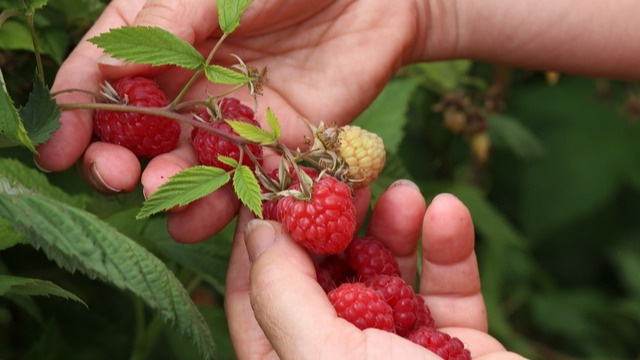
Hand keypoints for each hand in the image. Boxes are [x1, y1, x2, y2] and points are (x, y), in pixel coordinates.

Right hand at [35, 0, 425, 242]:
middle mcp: (187, 89)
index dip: (74, 115)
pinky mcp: (275, 148)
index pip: (100, 81)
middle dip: (117, 162)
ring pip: (187, 171)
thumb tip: (108, 70)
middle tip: (114, 174)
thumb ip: (167, 25)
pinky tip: (212, 215)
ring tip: (163, 196)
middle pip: (137, 138)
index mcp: (159, 42)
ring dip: (170, 191)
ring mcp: (230, 123)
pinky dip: (228, 204)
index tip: (60, 148)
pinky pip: (245, 184)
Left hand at [225, 183, 526, 359]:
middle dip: (335, 220)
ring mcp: (399, 351)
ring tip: (405, 191)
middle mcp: (340, 358)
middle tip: (345, 172)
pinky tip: (448, 212)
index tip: (275, 182)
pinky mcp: (456, 346)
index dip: (263, 237)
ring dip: (395, 227)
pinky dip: (447, 249)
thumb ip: (282, 295)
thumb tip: (258, 233)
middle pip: (326, 274)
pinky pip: (446, 287)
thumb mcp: (326, 358)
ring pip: (386, 274)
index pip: (259, 295)